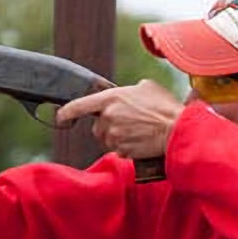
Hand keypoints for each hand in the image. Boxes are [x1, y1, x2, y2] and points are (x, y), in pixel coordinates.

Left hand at [56, 79, 183, 158]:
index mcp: (111, 99)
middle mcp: (108, 118)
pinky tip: (141, 141)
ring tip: (138, 131)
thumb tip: (127, 96)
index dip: (66, 112)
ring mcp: (114, 136)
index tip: (60, 117)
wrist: (176, 129)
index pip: (79, 106)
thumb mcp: (146, 87)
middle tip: (130, 122)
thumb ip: (128, 91)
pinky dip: (127, 147)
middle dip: (108, 126)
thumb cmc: (165, 106)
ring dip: (118, 137)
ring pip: (107, 139)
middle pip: (97, 127)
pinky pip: (119, 150)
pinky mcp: (122, 151)